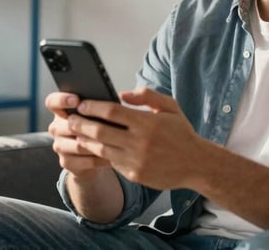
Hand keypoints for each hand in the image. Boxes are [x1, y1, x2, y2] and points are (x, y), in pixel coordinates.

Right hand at [45, 91, 110, 177]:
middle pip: (67, 125)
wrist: (93, 155)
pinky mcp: (65, 161)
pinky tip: (109, 157)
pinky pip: (81, 161)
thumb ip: (97, 107)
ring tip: (113, 144)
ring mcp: (59, 145)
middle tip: (104, 127)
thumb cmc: (98, 128)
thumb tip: (111, 99)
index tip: (77, 100)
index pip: (52, 101)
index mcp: (62, 111)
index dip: (62, 99)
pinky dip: (96, 159)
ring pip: (77, 145)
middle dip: (87, 127)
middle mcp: (57, 127)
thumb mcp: (97, 115)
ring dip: (96, 145)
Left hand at [68, 87, 206, 189]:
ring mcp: (136, 161)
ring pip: (101, 149)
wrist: (196, 164)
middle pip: (100, 131)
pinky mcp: (134, 175)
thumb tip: (122, 93)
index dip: (93, 107)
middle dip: (82, 123)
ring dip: (86, 140)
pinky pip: (110, 163)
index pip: (112, 112)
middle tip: (71, 118)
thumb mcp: (170, 107)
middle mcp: (139, 142)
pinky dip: (99, 154)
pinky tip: (92, 147)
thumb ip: (147, 96)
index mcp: (147, 123)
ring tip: (77, 133)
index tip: (82, 104)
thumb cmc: (181, 132)